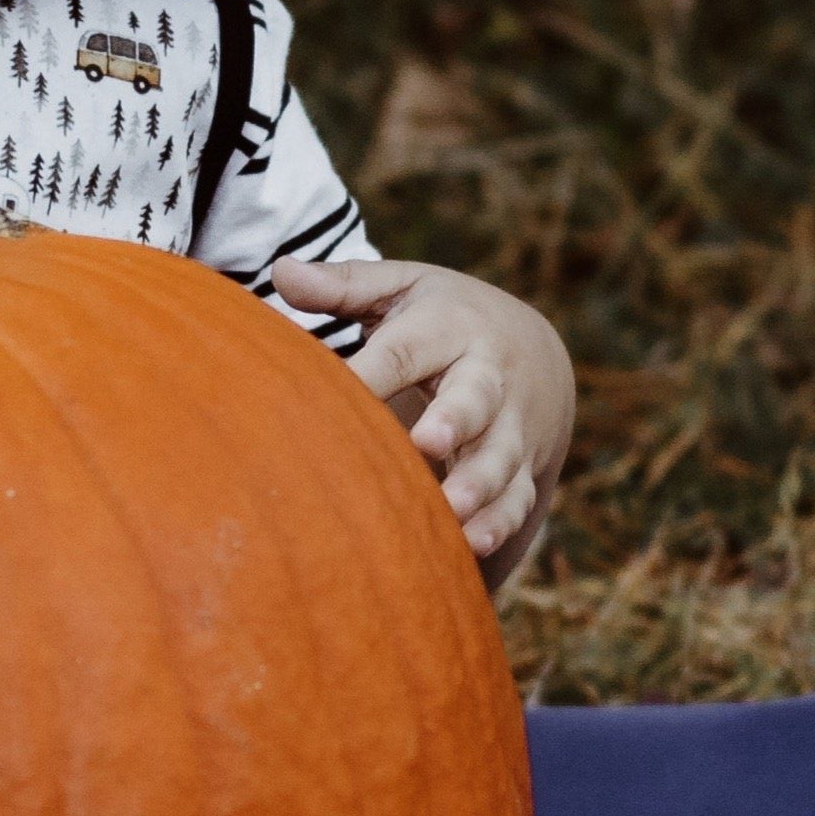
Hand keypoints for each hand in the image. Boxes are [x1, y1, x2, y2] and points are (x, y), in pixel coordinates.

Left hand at [268, 256, 572, 585]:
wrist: (535, 352)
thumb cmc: (443, 318)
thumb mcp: (401, 288)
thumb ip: (343, 285)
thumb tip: (279, 270)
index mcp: (449, 327)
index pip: (405, 350)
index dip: (371, 373)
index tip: (334, 394)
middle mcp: (487, 376)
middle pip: (474, 398)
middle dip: (454, 421)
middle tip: (425, 442)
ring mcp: (511, 425)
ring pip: (500, 456)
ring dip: (479, 484)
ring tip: (452, 507)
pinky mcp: (524, 466)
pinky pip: (517, 497)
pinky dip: (499, 522)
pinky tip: (473, 545)